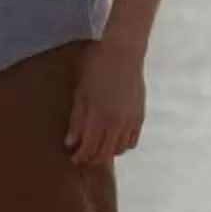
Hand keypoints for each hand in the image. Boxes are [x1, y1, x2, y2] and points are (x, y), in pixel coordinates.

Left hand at [65, 40, 147, 167]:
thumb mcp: (80, 92)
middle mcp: (116, 124)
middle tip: (82, 157)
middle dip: (92, 159)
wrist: (123, 52)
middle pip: (104, 153)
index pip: (89, 148)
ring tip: (97, 148)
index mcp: (99, 118)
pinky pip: (132, 140)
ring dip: (107, 153)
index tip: (73, 158)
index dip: (80, 156)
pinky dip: (123, 145)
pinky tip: (114, 140)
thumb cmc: (96, 67)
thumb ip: (77, 119)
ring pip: (119, 149)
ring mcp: (130, 121)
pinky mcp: (140, 116)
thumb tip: (71, 142)